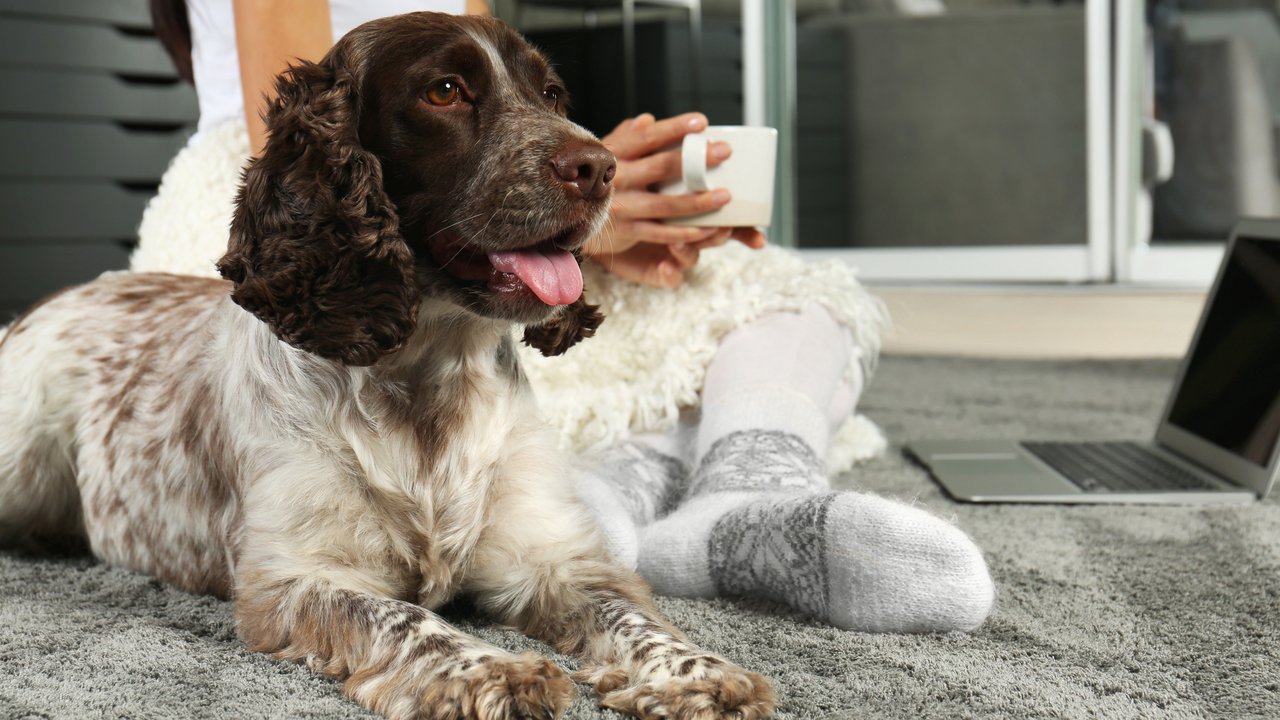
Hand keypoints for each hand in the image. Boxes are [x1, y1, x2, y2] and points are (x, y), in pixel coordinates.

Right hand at [585, 113, 765, 287]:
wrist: (568, 217)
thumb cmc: (596, 180)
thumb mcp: (603, 155)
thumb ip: (626, 137)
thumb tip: (648, 120)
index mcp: (614, 155)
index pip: (647, 137)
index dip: (674, 129)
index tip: (702, 122)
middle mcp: (617, 179)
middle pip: (660, 167)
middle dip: (695, 160)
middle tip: (724, 152)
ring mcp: (622, 207)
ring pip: (665, 204)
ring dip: (697, 201)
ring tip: (725, 195)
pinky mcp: (628, 231)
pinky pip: (661, 233)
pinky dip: (686, 233)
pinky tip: (709, 228)